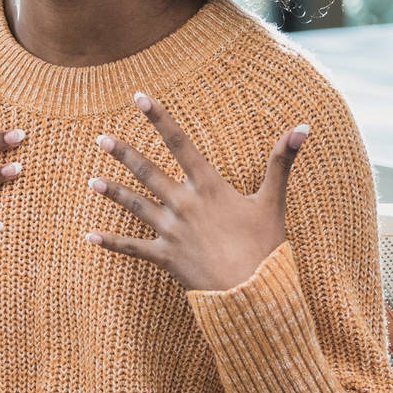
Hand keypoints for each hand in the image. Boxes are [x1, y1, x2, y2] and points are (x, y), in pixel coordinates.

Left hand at [84, 92, 308, 291]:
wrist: (253, 295)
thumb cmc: (266, 247)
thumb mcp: (274, 201)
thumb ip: (283, 162)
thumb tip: (303, 127)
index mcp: (209, 187)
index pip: (180, 143)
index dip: (159, 118)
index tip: (139, 97)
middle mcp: (185, 205)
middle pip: (148, 173)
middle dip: (124, 154)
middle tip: (101, 138)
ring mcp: (172, 232)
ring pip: (135, 206)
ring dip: (113, 192)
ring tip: (91, 180)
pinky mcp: (166, 258)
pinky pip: (133, 249)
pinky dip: (111, 243)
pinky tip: (89, 237)